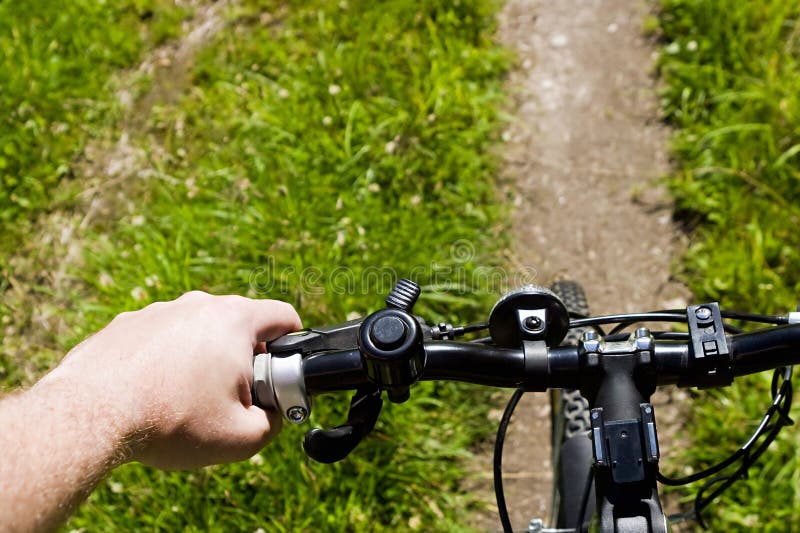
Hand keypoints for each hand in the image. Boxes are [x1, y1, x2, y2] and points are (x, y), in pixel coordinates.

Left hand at [47, 291, 301, 468]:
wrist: (90, 416)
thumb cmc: (171, 421)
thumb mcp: (242, 437)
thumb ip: (274, 422)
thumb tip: (271, 413)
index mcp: (234, 319)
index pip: (283, 316)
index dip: (291, 345)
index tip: (279, 372)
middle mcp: (197, 303)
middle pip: (238, 325)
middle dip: (242, 358)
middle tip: (230, 397)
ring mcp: (158, 310)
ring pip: (196, 332)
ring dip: (201, 359)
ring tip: (184, 400)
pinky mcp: (126, 324)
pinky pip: (160, 340)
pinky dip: (163, 362)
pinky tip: (151, 394)